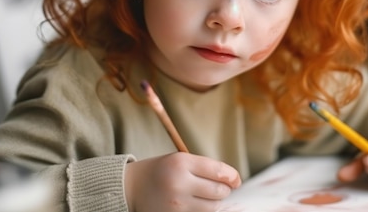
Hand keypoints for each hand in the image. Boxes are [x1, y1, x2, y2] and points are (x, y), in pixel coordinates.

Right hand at [124, 152, 240, 211]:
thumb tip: (233, 181)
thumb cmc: (162, 171)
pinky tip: (197, 205)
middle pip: (219, 191)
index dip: (233, 176)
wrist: (131, 188)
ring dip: (214, 203)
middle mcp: (179, 183)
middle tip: (219, 188)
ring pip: (213, 208)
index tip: (236, 180)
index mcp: (181, 162)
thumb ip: (205, 168)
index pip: (219, 171)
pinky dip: (203, 211)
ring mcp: (177, 204)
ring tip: (205, 197)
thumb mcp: (180, 160)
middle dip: (223, 190)